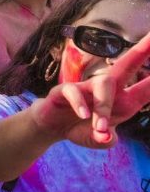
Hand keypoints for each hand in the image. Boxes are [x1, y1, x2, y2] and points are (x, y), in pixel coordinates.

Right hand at [32, 31, 149, 147]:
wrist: (52, 127)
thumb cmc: (81, 128)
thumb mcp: (98, 140)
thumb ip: (105, 140)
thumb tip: (105, 136)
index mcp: (123, 101)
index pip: (146, 88)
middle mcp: (107, 90)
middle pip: (127, 64)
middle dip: (142, 50)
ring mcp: (86, 87)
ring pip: (103, 83)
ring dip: (103, 106)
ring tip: (99, 127)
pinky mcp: (65, 90)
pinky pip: (74, 91)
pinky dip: (80, 104)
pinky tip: (82, 116)